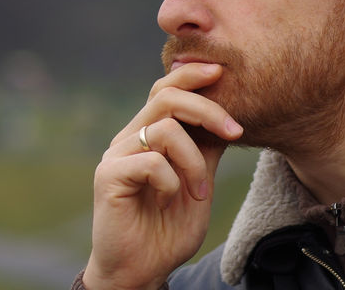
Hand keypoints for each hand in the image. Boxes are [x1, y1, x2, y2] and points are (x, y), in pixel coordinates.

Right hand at [82, 62, 243, 289]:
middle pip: (165, 96)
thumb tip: (229, 115)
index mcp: (147, 135)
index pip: (166, 89)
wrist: (141, 271)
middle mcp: (129, 138)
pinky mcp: (108, 176)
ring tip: (199, 191)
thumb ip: (206, 150)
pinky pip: (151, 162)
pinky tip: (169, 201)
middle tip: (235, 131)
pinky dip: (172, 181)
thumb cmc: (167, 230)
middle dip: (207, 108)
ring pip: (164, 128)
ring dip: (194, 160)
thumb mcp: (198, 183)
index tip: (223, 73)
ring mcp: (116, 155)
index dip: (192, 76)